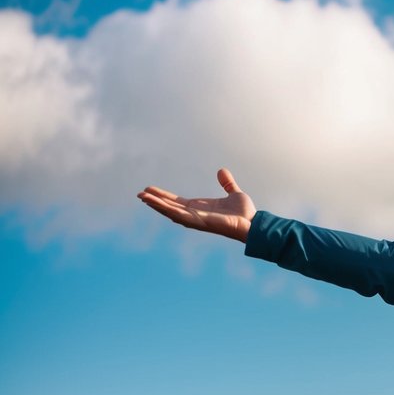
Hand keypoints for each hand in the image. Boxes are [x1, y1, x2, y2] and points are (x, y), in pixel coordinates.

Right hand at [137, 169, 255, 242]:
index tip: (150, 190)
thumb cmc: (245, 213)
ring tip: (142, 197)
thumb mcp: (234, 193)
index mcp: (200, 208)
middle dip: (155, 201)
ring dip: (156, 205)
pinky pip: (178, 215)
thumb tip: (222, 171)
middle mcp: (195, 214)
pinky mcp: (198, 221)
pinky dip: (165, 209)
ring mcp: (195, 219)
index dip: (164, 196)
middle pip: (170, 207)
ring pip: (170, 211)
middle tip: (139, 194)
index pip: (177, 202)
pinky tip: (155, 203)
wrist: (253, 223)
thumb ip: (227, 184)